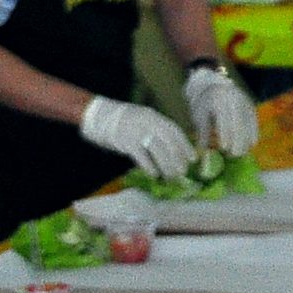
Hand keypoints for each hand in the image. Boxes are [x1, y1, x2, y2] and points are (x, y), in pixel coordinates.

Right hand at [81, 97, 196, 179]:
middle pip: (168, 142)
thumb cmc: (124, 122)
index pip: (174, 131)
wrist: (100, 116)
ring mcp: (137, 131)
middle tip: (183, 171)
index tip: (193, 158)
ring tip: (171, 176)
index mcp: (153, 117)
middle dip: (178, 158)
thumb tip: (172, 150)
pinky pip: (142, 157)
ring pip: (158, 150)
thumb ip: (156, 131)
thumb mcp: (143, 120)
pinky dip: (150, 167)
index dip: (185, 145)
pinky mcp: (126, 142)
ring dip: (167, 165)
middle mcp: (148, 122)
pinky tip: (155, 175)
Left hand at [183, 65, 258, 155]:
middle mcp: (233, 98)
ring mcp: (244, 101)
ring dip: (246, 140)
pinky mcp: (251, 107)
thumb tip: (204, 151)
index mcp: (218, 98)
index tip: (224, 148)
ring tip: (240, 153)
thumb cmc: (203, 106)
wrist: (214, 87)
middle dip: (237, 140)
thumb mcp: (199, 116)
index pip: (223, 118)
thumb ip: (203, 133)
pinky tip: (249, 146)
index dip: (225, 133)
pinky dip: (252, 135)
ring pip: (248, 124)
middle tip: (233, 154)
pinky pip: (254, 123)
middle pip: (239, 122)